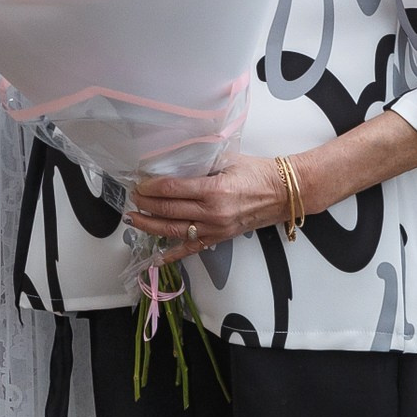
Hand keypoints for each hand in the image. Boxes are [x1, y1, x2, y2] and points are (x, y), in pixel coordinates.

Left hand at [126, 155, 287, 263]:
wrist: (283, 193)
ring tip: (134, 219)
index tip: (139, 183)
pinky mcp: (220, 237)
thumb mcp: (227, 159)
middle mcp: (213, 212)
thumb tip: (172, 161)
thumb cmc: (258, 173)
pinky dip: (173, 254)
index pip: (172, 189)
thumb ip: (200, 162)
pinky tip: (157, 257)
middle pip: (169, 210)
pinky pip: (192, 248)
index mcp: (214, 190)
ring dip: (150, 226)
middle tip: (133, 197)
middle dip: (145, 204)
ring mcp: (216, 228)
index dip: (151, 187)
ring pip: (175, 231)